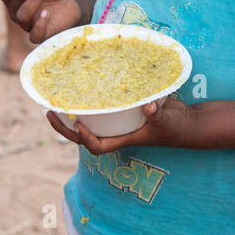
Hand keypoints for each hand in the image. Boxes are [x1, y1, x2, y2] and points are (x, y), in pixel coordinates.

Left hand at [46, 95, 195, 153]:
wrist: (186, 122)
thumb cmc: (175, 127)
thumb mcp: (167, 121)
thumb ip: (158, 114)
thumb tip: (148, 107)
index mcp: (123, 139)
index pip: (97, 146)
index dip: (84, 138)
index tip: (79, 124)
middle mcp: (116, 132)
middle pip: (84, 136)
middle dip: (65, 128)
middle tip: (49, 112)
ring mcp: (118, 122)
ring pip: (89, 122)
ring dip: (71, 115)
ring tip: (55, 102)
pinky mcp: (123, 109)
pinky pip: (101, 108)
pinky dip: (89, 102)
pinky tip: (81, 88)